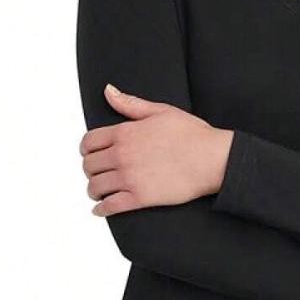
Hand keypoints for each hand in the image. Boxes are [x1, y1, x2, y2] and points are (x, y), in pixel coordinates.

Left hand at [79, 84, 231, 214]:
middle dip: (90, 169)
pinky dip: (101, 209)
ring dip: (94, 190)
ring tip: (99, 191)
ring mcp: (130, 177)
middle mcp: (122, 155)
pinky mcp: (140, 198)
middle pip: (89, 165)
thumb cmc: (192, 134)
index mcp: (125, 132)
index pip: (89, 142)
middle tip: (97, 172)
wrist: (213, 159)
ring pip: (95, 187)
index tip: (90, 154)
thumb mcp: (161, 110)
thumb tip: (108, 91)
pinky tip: (101, 208)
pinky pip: (110, 206)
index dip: (86, 149)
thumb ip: (130, 103)